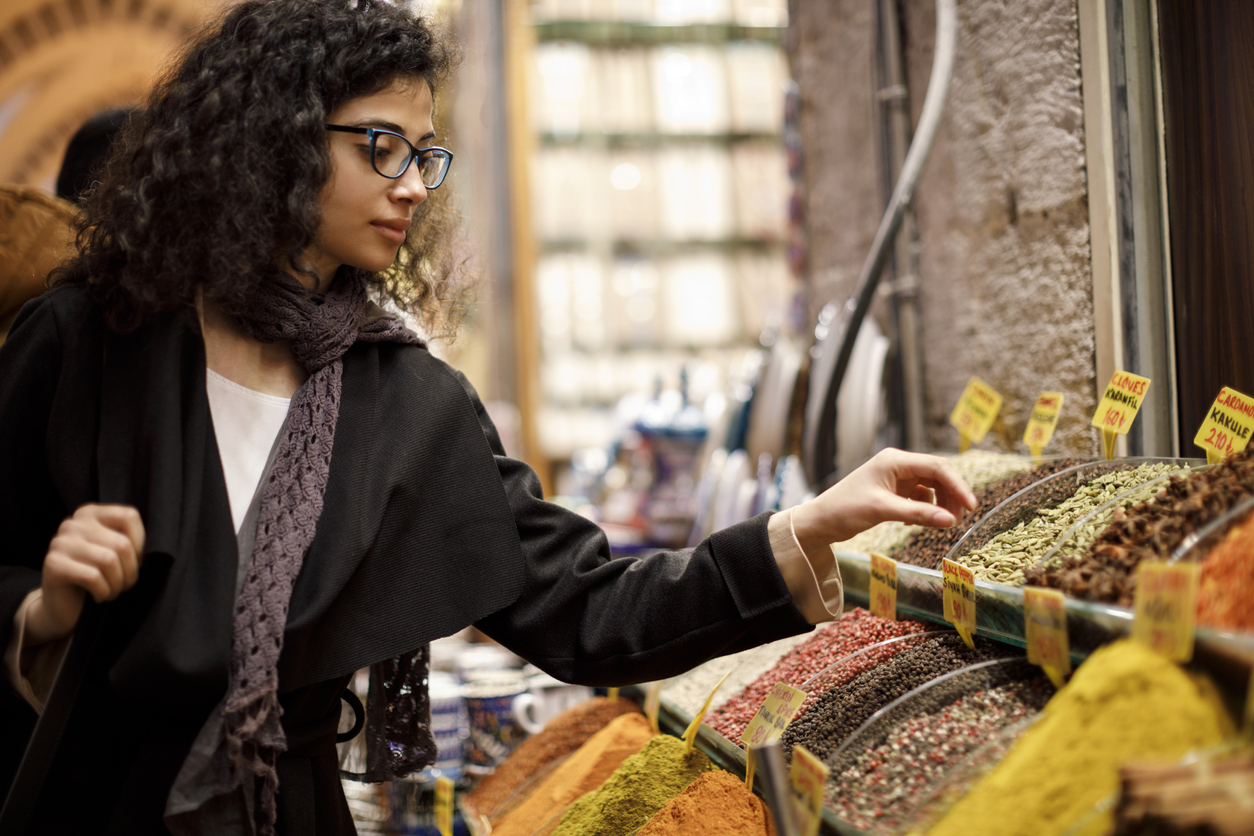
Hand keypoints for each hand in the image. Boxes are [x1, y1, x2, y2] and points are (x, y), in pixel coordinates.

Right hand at [26, 504, 145, 645]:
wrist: (64, 605)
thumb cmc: (98, 576)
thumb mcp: (115, 552)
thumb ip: (129, 540)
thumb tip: (155, 546)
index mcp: (91, 513)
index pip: (129, 516)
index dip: (141, 543)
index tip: (136, 561)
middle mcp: (73, 523)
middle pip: (121, 543)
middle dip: (130, 571)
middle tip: (125, 584)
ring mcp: (60, 542)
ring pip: (108, 560)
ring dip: (117, 583)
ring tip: (113, 591)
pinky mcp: (53, 564)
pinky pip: (92, 577)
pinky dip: (104, 591)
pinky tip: (100, 596)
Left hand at [791, 449, 976, 556]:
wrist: (821, 521)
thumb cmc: (845, 509)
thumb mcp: (882, 510)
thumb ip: (917, 514)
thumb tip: (951, 520)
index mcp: (895, 460)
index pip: (937, 467)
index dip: (957, 485)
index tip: (971, 506)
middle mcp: (897, 465)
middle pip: (938, 476)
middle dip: (951, 496)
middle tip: (959, 519)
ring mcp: (895, 478)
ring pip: (930, 488)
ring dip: (939, 505)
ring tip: (941, 524)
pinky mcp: (893, 492)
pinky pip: (919, 498)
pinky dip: (924, 510)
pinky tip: (913, 525)